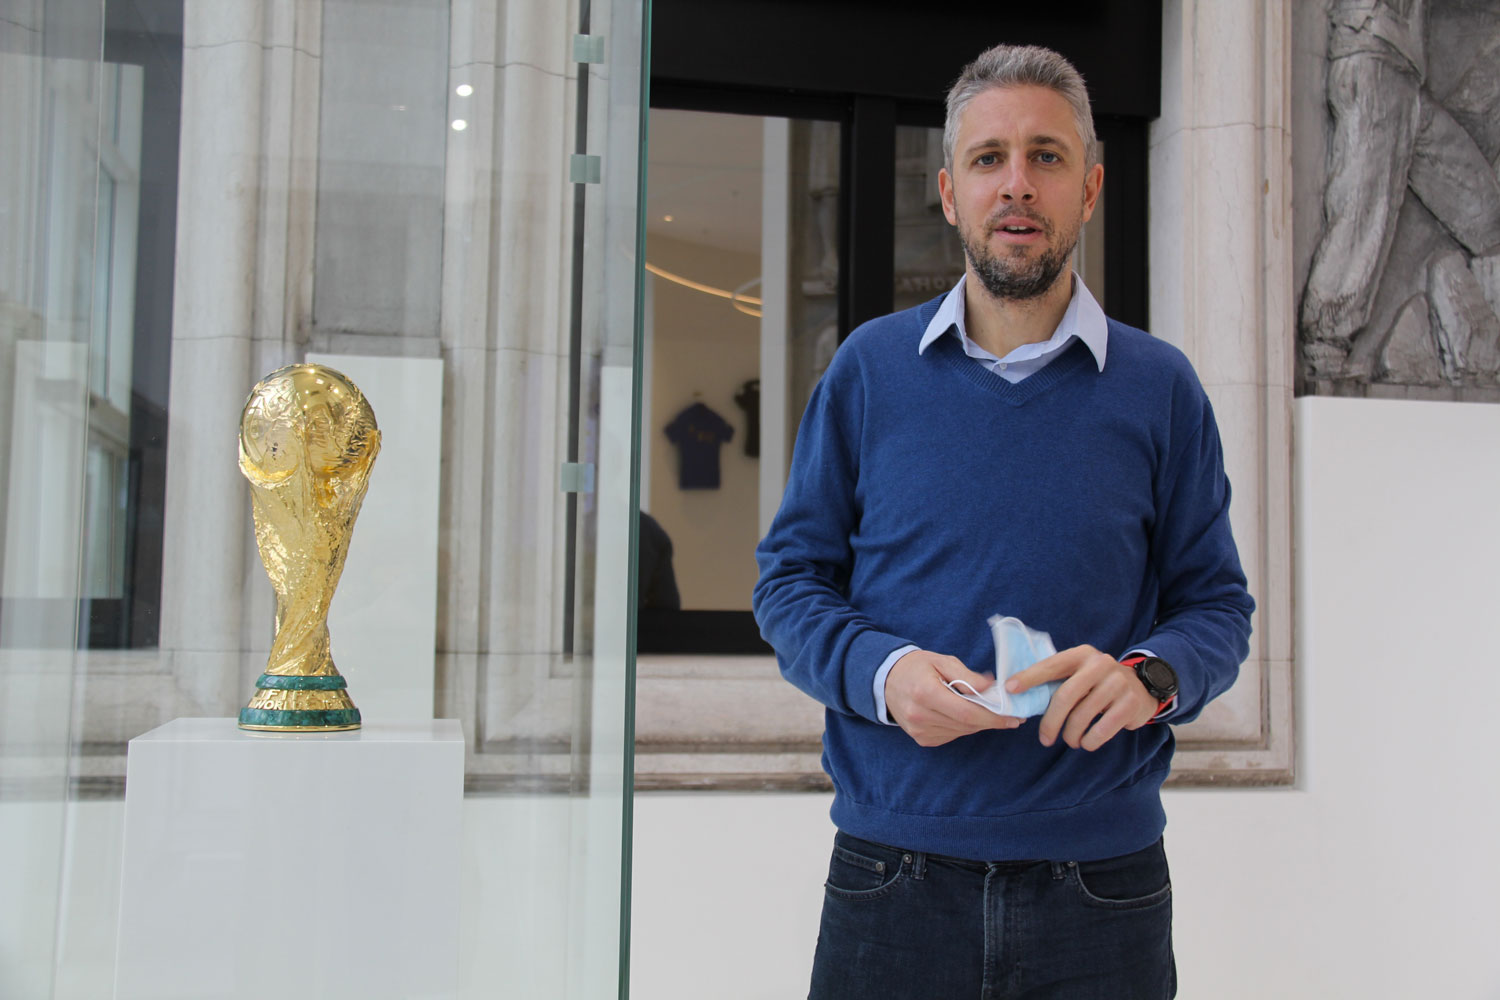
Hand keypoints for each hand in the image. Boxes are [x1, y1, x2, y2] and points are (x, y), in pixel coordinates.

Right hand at [885, 649, 1022, 746]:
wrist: (886, 680)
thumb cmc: (917, 667)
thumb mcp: (942, 661)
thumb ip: (967, 676)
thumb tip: (992, 689)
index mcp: (925, 694)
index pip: (967, 713)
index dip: (993, 717)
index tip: (1013, 717)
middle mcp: (920, 716)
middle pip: (966, 725)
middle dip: (991, 720)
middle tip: (1011, 715)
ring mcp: (920, 731)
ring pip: (961, 732)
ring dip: (978, 723)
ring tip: (989, 711)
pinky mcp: (922, 739)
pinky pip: (952, 735)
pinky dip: (964, 726)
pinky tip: (965, 715)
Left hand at [1006, 645, 1157, 750]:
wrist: (1142, 687)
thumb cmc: (1098, 684)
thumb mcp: (1081, 673)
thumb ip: (1057, 681)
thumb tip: (1021, 697)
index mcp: (1081, 655)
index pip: (1051, 665)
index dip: (1030, 677)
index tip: (1010, 688)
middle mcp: (1100, 664)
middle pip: (1065, 696)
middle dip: (1051, 721)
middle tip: (1044, 738)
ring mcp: (1117, 683)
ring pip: (1082, 715)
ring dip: (1071, 734)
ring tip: (1070, 741)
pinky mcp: (1129, 703)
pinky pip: (1102, 728)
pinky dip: (1090, 741)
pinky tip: (1087, 743)